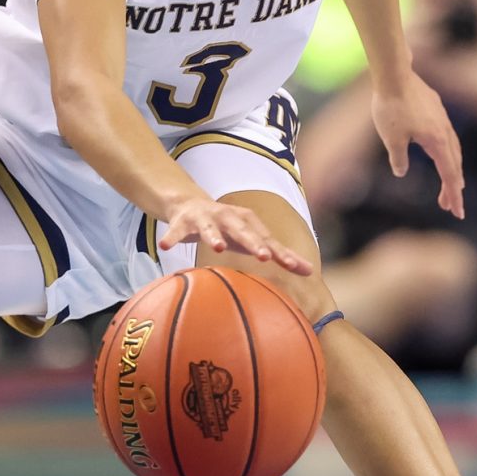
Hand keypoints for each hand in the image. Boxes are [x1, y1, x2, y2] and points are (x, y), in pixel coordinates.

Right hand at [160, 197, 313, 275]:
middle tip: (264, 256)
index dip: (280, 253)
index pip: (268, 239)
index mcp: (248, 223)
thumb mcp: (253, 238)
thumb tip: (311, 272)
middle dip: (253, 242)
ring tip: (217, 248)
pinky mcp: (183, 221)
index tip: (293, 267)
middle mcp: (229, 217)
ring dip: (214, 236)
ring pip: (210, 227)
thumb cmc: (230, 227)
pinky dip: (172, 237)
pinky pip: (176, 230)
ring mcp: (206, 218)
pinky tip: (165, 246)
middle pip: (243, 230)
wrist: (190, 203)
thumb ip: (280, 254)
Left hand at [370, 69, 464, 218]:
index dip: (453, 195)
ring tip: (450, 185)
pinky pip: (447, 136)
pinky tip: (440, 152)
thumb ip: (399, 159)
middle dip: (452, 188)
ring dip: (452, 169)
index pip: (449, 175)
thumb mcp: (391, 139)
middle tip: (449, 207)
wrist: (394, 75)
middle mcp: (444, 132)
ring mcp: (442, 119)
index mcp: (437, 142)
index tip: (457, 212)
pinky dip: (447, 151)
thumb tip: (402, 171)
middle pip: (454, 165)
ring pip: (453, 149)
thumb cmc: (391, 107)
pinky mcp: (436, 109)